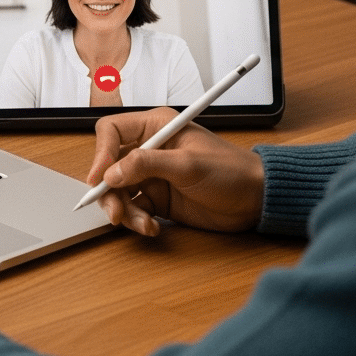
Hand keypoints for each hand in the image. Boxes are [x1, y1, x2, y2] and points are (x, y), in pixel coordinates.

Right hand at [88, 108, 264, 235]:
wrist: (255, 199)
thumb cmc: (231, 171)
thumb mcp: (188, 164)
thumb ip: (147, 165)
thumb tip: (112, 173)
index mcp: (156, 127)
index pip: (112, 132)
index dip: (101, 154)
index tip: (100, 178)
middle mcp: (149, 149)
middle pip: (109, 167)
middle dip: (109, 192)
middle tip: (116, 212)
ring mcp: (152, 176)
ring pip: (118, 192)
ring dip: (124, 211)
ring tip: (141, 223)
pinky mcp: (158, 199)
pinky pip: (134, 209)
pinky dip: (137, 221)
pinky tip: (152, 228)